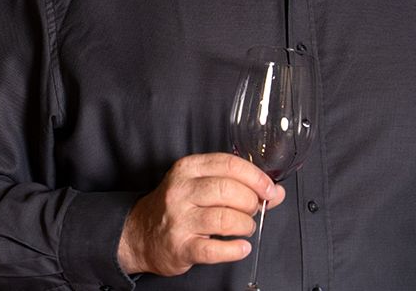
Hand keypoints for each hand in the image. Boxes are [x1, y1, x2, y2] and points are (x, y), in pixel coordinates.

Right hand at [117, 152, 284, 276]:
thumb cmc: (176, 205)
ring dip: (245, 225)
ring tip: (246, 227)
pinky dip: (235, 250)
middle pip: (228, 190)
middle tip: (254, 209)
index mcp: (188, 168)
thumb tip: (275, 192)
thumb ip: (237, 184)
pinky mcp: (180, 246)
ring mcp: (179, 219)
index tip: (269, 188)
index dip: (255, 177)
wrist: (140, 233)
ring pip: (225, 219)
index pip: (229, 164)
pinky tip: (241, 247)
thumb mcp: (200, 184)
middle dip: (251, 201)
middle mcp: (181, 190)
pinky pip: (214, 250)